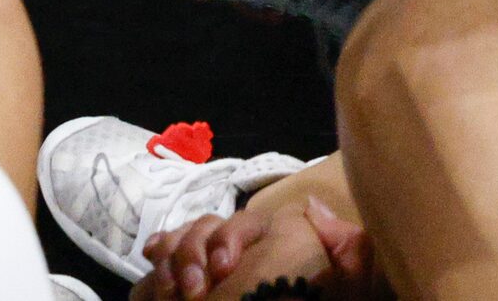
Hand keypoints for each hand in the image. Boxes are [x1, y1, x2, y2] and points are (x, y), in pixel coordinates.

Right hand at [135, 203, 335, 300]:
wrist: (293, 300)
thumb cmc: (320, 299)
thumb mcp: (347, 282)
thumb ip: (348, 247)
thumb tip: (315, 205)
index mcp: (273, 241)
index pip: (243, 222)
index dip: (226, 239)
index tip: (224, 269)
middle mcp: (240, 248)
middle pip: (205, 227)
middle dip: (192, 252)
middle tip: (194, 291)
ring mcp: (211, 265)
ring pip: (182, 239)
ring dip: (172, 258)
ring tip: (175, 293)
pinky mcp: (190, 283)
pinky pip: (164, 259)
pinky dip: (157, 259)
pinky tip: (150, 267)